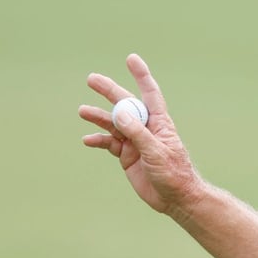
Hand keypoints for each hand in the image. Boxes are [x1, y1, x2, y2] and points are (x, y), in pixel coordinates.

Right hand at [79, 54, 201, 218]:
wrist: (175, 199)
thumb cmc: (174, 174)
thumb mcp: (156, 152)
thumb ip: (137, 133)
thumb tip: (119, 113)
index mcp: (159, 123)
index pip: (149, 93)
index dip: (141, 76)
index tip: (131, 58)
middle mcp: (146, 128)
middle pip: (125, 105)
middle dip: (109, 91)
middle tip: (91, 78)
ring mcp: (135, 142)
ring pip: (114, 124)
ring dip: (99, 117)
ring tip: (82, 111)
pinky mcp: (127, 156)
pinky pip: (109, 143)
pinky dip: (98, 140)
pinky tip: (87, 139)